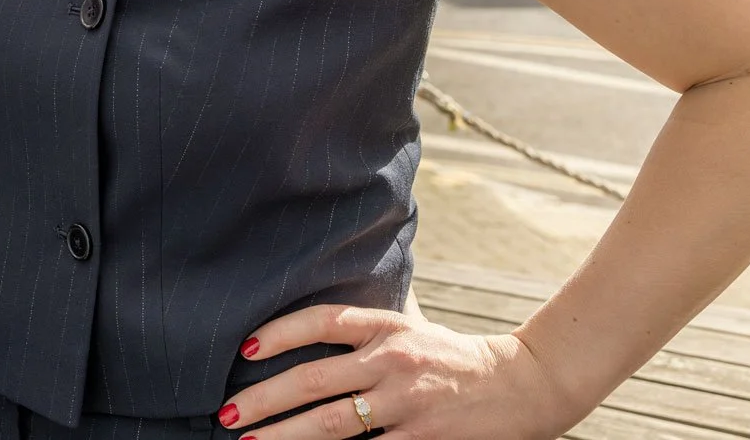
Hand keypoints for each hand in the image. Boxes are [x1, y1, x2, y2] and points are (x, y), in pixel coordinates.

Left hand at [215, 305, 578, 439]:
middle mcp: (393, 360)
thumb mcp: (411, 329)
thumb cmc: (452, 356)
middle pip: (314, 379)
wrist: (522, 384)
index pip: (322, 321)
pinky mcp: (423, 439)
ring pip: (333, 424)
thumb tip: (312, 327)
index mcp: (387, 327)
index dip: (280, 332)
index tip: (244, 350)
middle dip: (264, 399)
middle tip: (228, 414)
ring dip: (286, 436)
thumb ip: (367, 329)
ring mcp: (408, 403)